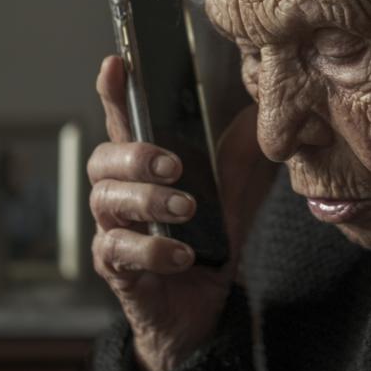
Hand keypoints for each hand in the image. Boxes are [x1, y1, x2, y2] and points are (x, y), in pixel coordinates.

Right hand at [88, 55, 275, 370]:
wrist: (201, 306)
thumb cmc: (207, 240)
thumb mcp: (236, 192)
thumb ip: (245, 153)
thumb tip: (268, 111)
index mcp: (144, 166)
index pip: (123, 120)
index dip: (115, 92)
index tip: (117, 64)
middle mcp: (119, 193)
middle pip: (102, 159)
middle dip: (136, 156)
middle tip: (175, 166)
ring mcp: (112, 230)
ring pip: (107, 201)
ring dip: (149, 202)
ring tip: (187, 210)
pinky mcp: (115, 268)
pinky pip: (118, 251)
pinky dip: (152, 250)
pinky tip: (182, 255)